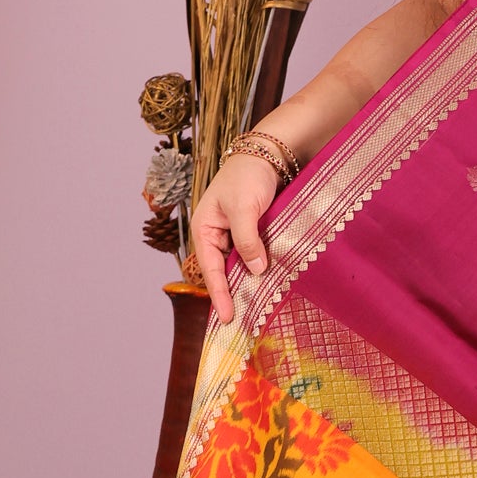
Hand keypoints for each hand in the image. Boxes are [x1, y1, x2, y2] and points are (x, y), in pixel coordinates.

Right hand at [190, 151, 279, 323]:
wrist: (269, 154)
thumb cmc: (248, 176)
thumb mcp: (244, 208)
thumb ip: (247, 239)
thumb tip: (256, 270)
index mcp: (205, 229)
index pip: (211, 269)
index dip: (220, 295)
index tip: (228, 317)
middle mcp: (218, 235)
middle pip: (224, 272)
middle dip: (232, 295)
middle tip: (242, 323)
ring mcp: (236, 235)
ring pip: (241, 266)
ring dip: (249, 284)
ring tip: (257, 310)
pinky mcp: (255, 233)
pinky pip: (256, 256)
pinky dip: (261, 270)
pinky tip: (271, 284)